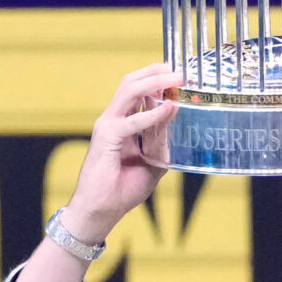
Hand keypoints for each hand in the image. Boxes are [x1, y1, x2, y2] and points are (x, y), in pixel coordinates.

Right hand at [62, 64, 179, 243]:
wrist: (99, 212)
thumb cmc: (122, 190)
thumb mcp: (152, 163)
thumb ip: (161, 140)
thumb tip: (174, 115)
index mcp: (123, 123)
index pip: (139, 91)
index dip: (159, 80)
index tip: (182, 76)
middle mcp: (114, 119)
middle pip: (132, 82)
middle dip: (157, 72)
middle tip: (181, 69)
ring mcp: (108, 125)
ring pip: (130, 91)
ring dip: (155, 82)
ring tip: (176, 78)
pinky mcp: (106, 138)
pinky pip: (132, 121)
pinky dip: (152, 114)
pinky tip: (169, 108)